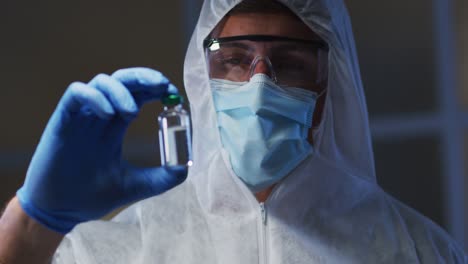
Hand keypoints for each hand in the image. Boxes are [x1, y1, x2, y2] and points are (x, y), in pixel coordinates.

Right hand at [16, 68, 187, 233]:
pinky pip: (76, 93)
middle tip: (162, 85)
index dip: (155, 88)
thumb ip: (162, 177)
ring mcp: (81, 116)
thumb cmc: (95, 196)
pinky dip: (95, 97)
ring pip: (101, 82)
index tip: (173, 94)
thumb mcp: (137, 185)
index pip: (138, 94)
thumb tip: (185, 167)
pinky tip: (108, 114)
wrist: (63, 212)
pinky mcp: (62, 120)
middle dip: (144, 77)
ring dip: (121, 90)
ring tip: (132, 112)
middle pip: (123, 80)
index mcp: (116, 125)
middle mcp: (100, 115)